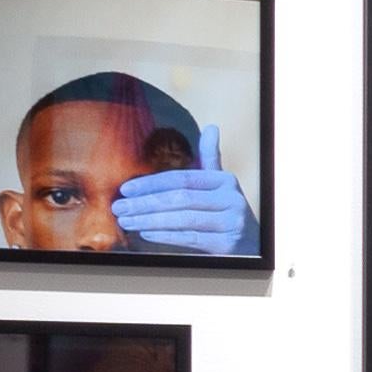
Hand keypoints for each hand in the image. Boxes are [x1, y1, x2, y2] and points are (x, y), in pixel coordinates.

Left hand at [108, 165, 259, 255]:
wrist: (252, 244)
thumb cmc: (226, 212)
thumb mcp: (220, 185)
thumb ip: (211, 158)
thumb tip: (212, 127)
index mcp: (226, 181)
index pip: (182, 179)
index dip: (151, 183)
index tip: (125, 189)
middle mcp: (232, 200)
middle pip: (180, 198)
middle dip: (145, 203)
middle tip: (119, 208)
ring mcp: (231, 223)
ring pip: (182, 218)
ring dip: (149, 220)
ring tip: (126, 221)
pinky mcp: (227, 244)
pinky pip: (190, 238)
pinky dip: (165, 236)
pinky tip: (146, 233)